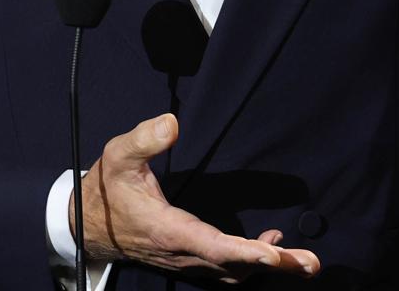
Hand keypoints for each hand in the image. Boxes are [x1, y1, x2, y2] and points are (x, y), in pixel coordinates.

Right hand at [71, 112, 320, 282]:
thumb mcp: (117, 156)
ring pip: (232, 273)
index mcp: (167, 229)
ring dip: (267, 267)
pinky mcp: (188, 262)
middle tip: (310, 262)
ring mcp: (185, 262)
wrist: (87, 225)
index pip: (212, 245)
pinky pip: (224, 272)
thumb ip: (143, 139)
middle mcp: (181, 253)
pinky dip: (250, 265)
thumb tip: (172, 124)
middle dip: (273, 265)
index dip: (245, 252)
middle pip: (233, 266)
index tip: (274, 254)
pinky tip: (271, 248)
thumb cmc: (106, 190)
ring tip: (301, 258)